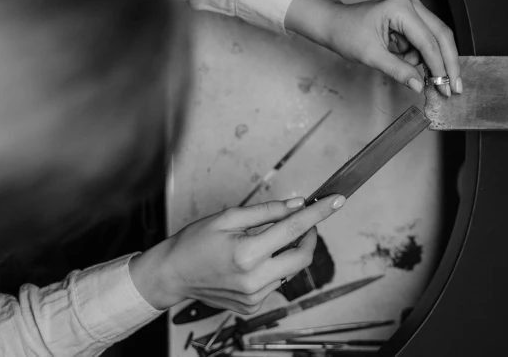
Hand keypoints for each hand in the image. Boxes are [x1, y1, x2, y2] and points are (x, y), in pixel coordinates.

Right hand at [129, 194, 345, 312]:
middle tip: (305, 222)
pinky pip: (276, 282)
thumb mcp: (228, 217)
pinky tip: (254, 261)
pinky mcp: (252, 306)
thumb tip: (296, 205)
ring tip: (266, 240)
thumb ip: (267, 212)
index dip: (318, 213)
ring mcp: (254, 297)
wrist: (172, 275)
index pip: (294, 228)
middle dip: (310, 236)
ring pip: (290, 270)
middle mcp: (253, 280)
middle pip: (303, 256)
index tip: (335, 201)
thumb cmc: (194, 244)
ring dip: (288, 251)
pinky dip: (274, 267)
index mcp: (247, 254)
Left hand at [285, 0, 460, 96]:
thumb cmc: (347, 33)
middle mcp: (411, 3)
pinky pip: (426, 39)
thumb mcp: (371, 56)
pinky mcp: (412, 17)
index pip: (428, 41)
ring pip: (436, 38)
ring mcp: (413, 8)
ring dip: (431, 60)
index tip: (446, 87)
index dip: (439, 67)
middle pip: (441, 36)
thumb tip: (419, 86)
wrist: (334, 23)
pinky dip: (421, 55)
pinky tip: (407, 62)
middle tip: (454, 87)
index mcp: (400, 8)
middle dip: (447, 64)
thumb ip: (398, 71)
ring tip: (415, 72)